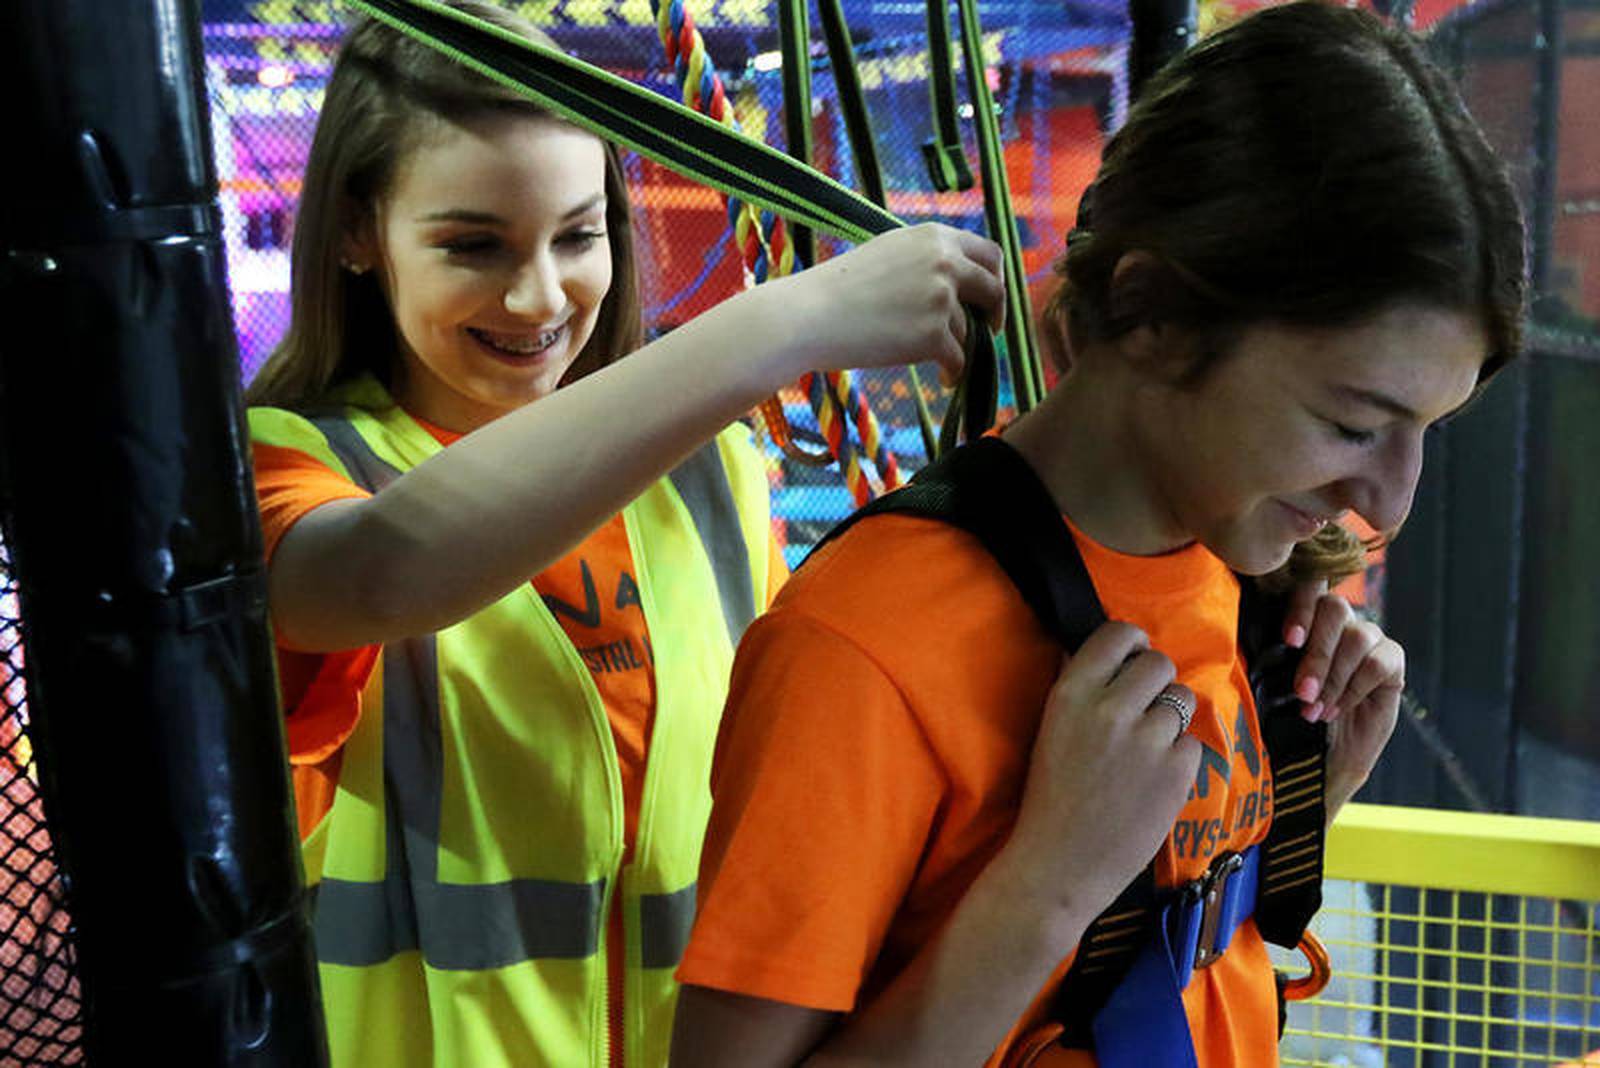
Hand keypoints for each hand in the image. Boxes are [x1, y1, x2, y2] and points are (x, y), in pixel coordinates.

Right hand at [768, 223, 1005, 383]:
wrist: (808, 316)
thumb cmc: (838, 291)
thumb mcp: (889, 254)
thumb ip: (927, 260)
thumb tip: (961, 284)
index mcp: (933, 237)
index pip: (989, 253)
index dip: (995, 279)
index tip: (987, 300)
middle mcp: (944, 262)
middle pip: (994, 290)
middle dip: (994, 315)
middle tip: (987, 334)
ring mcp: (941, 297)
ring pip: (969, 332)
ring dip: (958, 348)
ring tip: (937, 362)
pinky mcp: (934, 334)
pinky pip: (960, 359)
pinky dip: (954, 372)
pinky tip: (944, 379)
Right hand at [1005, 622, 1200, 915]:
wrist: (1059, 863)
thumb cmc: (1050, 796)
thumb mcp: (1052, 727)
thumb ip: (1080, 688)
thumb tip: (1110, 653)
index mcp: (1072, 693)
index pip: (1119, 634)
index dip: (1132, 644)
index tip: (1131, 662)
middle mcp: (1110, 707)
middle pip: (1159, 662)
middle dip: (1156, 683)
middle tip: (1142, 711)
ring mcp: (1147, 739)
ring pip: (1182, 701)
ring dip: (1169, 721)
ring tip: (1146, 752)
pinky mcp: (1177, 771)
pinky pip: (1191, 743)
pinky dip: (1178, 759)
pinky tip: (1153, 782)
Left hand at [1287, 591, 1404, 812]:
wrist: (1319, 755)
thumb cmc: (1288, 714)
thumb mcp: (1271, 683)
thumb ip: (1269, 655)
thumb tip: (1254, 637)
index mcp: (1305, 617)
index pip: (1307, 588)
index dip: (1301, 608)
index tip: (1289, 640)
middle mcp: (1338, 622)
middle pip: (1335, 608)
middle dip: (1317, 653)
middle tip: (1302, 691)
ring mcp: (1368, 638)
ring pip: (1357, 637)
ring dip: (1334, 677)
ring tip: (1315, 708)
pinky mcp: (1391, 660)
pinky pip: (1378, 661)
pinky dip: (1354, 688)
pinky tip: (1336, 709)